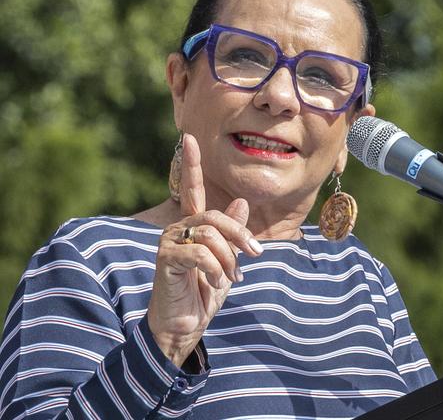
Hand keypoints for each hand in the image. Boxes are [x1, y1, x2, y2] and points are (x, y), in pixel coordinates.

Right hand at [147, 133, 261, 366]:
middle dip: (239, 235)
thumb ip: (232, 234)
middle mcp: (178, 228)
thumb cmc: (204, 293)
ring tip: (231, 277)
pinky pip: (199, 252)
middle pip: (214, 216)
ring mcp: (169, 242)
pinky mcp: (166, 258)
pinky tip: (215, 282)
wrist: (184, 326)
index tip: (189, 137)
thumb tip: (240, 202)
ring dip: (229, 258)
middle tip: (255, 254)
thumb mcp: (227, 261)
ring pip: (210, 234)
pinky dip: (215, 268)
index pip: (192, 189)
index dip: (191, 164)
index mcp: (193, 226)